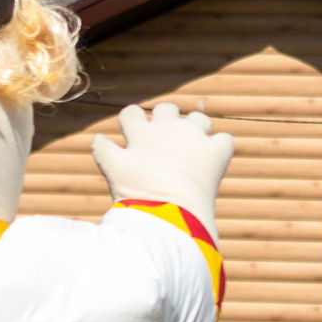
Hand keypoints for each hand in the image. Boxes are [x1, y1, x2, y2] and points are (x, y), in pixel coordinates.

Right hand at [93, 103, 233, 234]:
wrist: (168, 214)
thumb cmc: (137, 196)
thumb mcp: (113, 172)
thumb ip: (103, 151)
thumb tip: (97, 138)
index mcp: (141, 132)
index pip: (131, 112)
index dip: (133, 122)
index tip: (136, 136)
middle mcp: (167, 128)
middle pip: (166, 108)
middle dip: (167, 119)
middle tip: (168, 141)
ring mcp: (194, 137)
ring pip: (199, 118)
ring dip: (197, 129)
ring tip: (194, 149)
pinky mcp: (216, 152)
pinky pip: (224, 139)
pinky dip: (220, 148)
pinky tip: (214, 160)